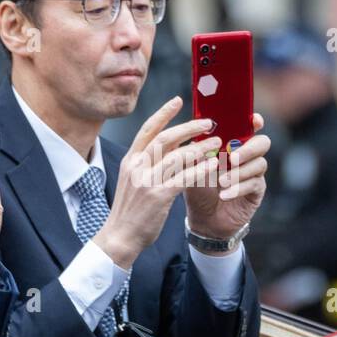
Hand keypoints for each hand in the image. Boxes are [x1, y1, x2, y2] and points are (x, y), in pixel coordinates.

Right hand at [94, 96, 220, 268]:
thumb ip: (150, 162)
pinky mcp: (158, 196)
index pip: (148, 129)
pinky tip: (214, 164)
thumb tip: (174, 144)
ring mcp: (147, 181)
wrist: (119, 236)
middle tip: (208, 122)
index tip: (179, 100)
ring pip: (178, 156)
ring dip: (200, 147)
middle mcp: (137, 166)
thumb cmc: (130, 210)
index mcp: (130, 160)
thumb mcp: (134, 180)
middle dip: (189, 127)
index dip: (164, 113)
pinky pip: (185, 177)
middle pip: (165, 138)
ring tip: (217, 142)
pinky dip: (201, 168)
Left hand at [184, 112, 269, 247]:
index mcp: (232, 144)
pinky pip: (255, 184)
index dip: (254, 121)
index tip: (254, 120)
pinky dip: (238, 188)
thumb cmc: (198, 189)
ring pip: (260, 164)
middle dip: (248, 149)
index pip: (249, 127)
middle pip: (262, 143)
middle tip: (232, 157)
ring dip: (240, 172)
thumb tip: (197, 135)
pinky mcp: (257, 191)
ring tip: (222, 181)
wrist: (203, 220)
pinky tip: (224, 195)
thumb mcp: (192, 168)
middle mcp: (247, 156)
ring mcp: (254, 173)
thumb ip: (196, 152)